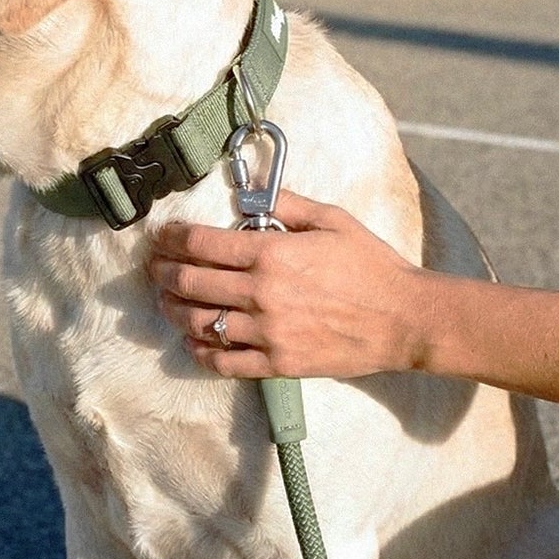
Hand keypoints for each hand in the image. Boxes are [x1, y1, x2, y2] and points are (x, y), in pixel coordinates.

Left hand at [148, 190, 428, 379]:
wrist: (405, 319)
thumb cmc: (372, 265)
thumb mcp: (333, 220)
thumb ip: (287, 204)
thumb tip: (248, 194)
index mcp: (272, 253)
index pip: (202, 243)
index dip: (173, 238)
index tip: (162, 236)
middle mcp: (262, 293)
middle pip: (190, 283)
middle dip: (163, 272)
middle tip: (153, 267)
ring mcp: (268, 333)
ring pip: (199, 323)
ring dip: (173, 310)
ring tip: (165, 302)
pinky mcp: (278, 364)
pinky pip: (223, 361)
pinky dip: (200, 350)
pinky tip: (193, 339)